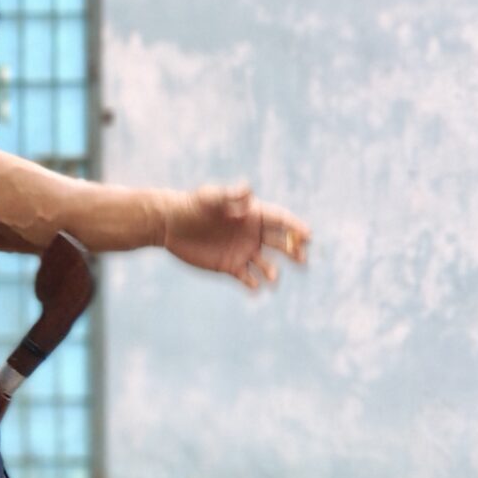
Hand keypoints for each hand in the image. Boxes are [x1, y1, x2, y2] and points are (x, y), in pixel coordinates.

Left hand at [161, 181, 309, 290]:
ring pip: (267, 264)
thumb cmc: (191, 205)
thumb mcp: (210, 197)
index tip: (307, 235)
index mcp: (253, 214)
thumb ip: (229, 195)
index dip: (295, 227)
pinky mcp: (231, 266)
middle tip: (302, 259)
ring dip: (273, 271)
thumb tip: (248, 190)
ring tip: (272, 278)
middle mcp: (252, 233)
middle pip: (281, 243)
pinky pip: (248, 278)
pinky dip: (254, 284)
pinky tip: (256, 288)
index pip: (281, 220)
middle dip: (294, 251)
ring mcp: (243, 251)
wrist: (170, 224)